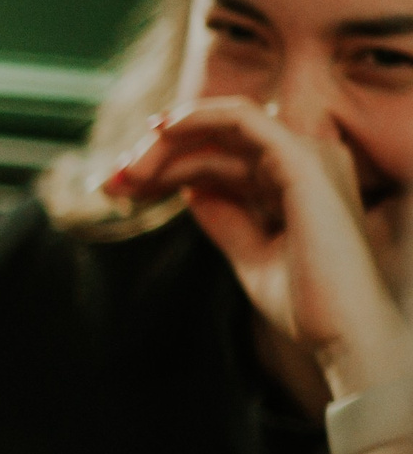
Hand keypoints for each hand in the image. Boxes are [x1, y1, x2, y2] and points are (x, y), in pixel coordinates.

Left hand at [104, 97, 411, 395]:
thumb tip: (190, 191)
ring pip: (221, 127)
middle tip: (109, 181)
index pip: (222, 158)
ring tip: (125, 175)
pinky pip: (241, 118)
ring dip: (165, 144)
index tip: (118, 189)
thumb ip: (226, 217)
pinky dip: (196, 118)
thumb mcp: (251, 254)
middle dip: (156, 156)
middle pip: (217, 141)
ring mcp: (309, 156)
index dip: (165, 168)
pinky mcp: (301, 161)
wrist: (344, 335)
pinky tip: (159, 132)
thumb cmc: (308, 305)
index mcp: (300, 182)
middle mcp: (309, 160)